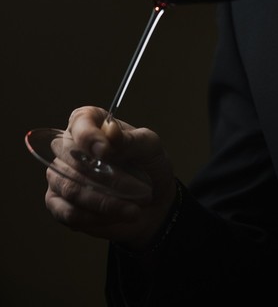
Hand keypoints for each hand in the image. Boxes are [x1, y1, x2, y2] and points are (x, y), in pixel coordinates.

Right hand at [45, 106, 176, 249]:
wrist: (155, 201)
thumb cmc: (149, 165)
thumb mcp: (149, 146)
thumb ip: (130, 139)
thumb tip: (110, 132)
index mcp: (90, 122)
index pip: (79, 123)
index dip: (88, 137)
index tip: (106, 151)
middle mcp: (69, 147)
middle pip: (73, 160)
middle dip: (107, 178)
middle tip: (137, 189)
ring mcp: (60, 176)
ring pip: (71, 190)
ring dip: (105, 202)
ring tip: (134, 209)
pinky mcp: (59, 204)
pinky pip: (69, 213)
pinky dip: (96, 218)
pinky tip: (118, 216)